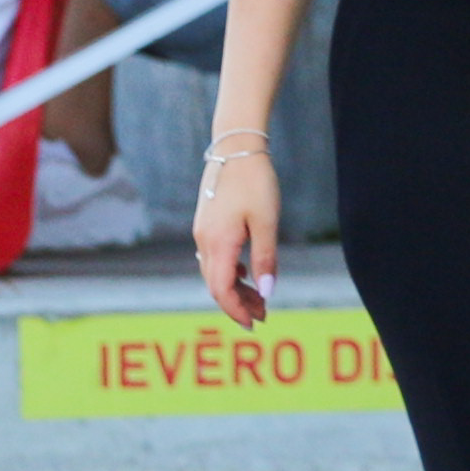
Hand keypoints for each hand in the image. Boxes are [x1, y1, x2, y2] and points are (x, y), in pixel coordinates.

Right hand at [194, 144, 279, 324]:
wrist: (236, 147)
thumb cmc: (255, 182)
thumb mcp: (266, 222)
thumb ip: (265, 259)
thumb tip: (266, 292)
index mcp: (218, 242)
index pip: (222, 289)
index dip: (237, 310)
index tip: (255, 323)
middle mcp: (204, 240)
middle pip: (216, 284)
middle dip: (237, 304)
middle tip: (262, 316)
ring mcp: (202, 231)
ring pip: (214, 272)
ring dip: (234, 289)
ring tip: (259, 298)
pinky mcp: (206, 223)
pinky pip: (213, 258)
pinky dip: (230, 272)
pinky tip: (247, 273)